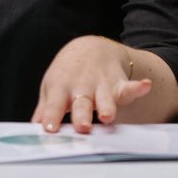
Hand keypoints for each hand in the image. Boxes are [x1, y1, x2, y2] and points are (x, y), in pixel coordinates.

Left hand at [31, 36, 152, 132]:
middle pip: (82, 103)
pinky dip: (138, 87)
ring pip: (105, 98)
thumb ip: (45, 108)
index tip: (49, 129)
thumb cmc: (67, 73)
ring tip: (108, 116)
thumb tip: (32, 128)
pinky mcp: (119, 83)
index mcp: (61, 88)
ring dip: (107, 106)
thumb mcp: (52, 86)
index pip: (54, 105)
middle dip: (82, 115)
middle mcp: (81, 86)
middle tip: (82, 127)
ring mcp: (101, 84)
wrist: (90, 47)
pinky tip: (145, 85)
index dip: (52, 116)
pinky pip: (129, 86)